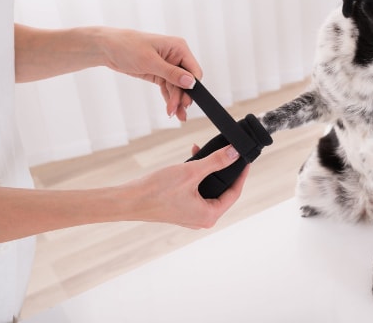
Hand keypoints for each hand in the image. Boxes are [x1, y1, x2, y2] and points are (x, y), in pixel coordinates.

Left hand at [98, 28, 201, 120]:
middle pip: (185, 81)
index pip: (193, 70)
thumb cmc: (126, 46)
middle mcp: (175, 56)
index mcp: (178, 47)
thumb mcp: (150, 61)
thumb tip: (190, 82)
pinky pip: (168, 88)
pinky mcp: (159, 73)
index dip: (193, 86)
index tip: (187, 101)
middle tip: (178, 111)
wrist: (106, 48)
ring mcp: (167, 65)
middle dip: (181, 96)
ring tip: (173, 114)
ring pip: (177, 87)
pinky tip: (170, 109)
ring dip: (176, 101)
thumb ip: (171, 73)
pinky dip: (169, 98)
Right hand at [124, 145, 248, 228]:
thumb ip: (216, 162)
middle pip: (222, 192)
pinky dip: (196, 177)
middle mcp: (202, 219)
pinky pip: (195, 191)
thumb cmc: (157, 191)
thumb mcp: (191, 172)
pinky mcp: (180, 209)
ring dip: (207, 170)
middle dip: (222, 170)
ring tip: (204, 153)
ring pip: (208, 190)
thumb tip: (235, 154)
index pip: (234, 193)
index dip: (240, 175)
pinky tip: (191, 161)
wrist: (128, 200)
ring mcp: (190, 215)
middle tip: (226, 154)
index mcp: (209, 216)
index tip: (245, 160)